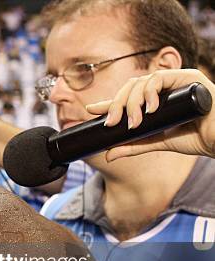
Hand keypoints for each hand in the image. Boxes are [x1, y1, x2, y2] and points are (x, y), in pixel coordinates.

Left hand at [86, 69, 214, 160]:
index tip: (91, 110)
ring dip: (132, 101)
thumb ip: (134, 146)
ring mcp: (175, 81)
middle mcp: (164, 89)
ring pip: (142, 82)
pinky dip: (150, 91)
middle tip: (111, 123)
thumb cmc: (197, 137)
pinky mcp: (188, 77)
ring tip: (134, 121)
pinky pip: (160, 77)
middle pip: (130, 88)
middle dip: (117, 104)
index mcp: (156, 101)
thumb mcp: (158, 142)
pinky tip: (149, 108)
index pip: (127, 97)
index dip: (108, 102)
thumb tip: (108, 155)